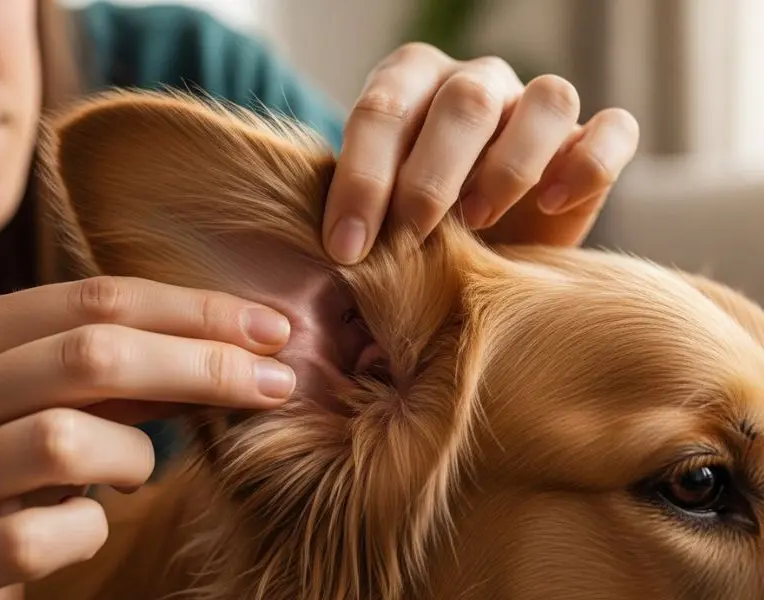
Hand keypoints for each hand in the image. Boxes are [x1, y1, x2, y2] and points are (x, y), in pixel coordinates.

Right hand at [0, 276, 293, 598]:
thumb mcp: (43, 390)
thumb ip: (111, 367)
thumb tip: (226, 346)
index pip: (98, 300)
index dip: (197, 310)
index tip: (273, 328)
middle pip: (93, 356)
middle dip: (204, 365)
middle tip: (279, 384)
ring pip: (65, 442)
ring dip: (132, 457)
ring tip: (133, 471)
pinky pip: (37, 538)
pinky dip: (84, 532)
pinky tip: (84, 527)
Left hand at [322, 43, 639, 262]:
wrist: (482, 246)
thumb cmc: (418, 228)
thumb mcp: (381, 218)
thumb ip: (365, 215)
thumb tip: (341, 251)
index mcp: (413, 84)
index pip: (384, 109)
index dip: (361, 179)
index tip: (347, 247)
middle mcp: (477, 83)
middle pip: (466, 101)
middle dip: (431, 178)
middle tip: (410, 238)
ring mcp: (537, 106)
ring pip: (548, 99)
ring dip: (510, 166)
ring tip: (478, 221)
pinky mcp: (590, 140)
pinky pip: (613, 130)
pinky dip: (587, 164)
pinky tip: (553, 204)